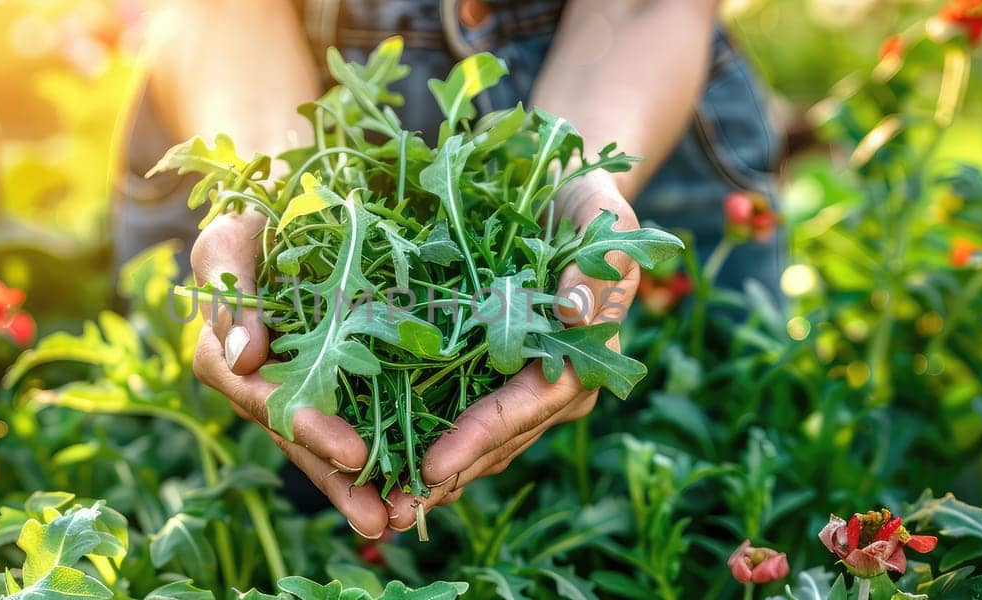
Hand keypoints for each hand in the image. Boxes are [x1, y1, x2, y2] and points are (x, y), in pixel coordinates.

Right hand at [189, 210, 389, 538]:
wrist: (290, 203)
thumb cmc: (251, 219)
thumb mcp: (227, 239)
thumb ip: (228, 290)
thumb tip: (244, 356)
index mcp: (227, 359)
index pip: (264, 403)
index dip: (309, 430)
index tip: (352, 452)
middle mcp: (263, 385)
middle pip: (302, 442)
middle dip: (341, 483)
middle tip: (382, 519)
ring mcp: (303, 388)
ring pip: (333, 444)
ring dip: (367, 484)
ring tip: (406, 516)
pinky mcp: (341, 381)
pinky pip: (364, 418)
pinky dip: (390, 450)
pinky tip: (423, 479)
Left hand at [385, 171, 640, 531]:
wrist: (565, 196)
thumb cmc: (589, 205)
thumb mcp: (603, 219)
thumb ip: (600, 267)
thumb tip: (576, 313)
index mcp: (582, 357)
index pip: (527, 408)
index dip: (480, 437)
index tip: (434, 464)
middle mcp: (550, 385)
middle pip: (495, 443)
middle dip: (446, 477)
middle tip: (392, 511)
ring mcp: (517, 385)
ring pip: (472, 442)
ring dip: (429, 476)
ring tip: (378, 506)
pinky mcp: (486, 373)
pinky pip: (451, 415)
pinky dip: (418, 441)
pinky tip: (380, 468)